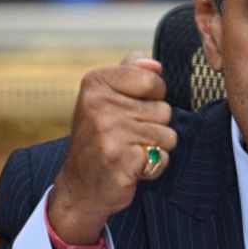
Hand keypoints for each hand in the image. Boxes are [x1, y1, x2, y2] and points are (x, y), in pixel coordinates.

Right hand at [49, 50, 176, 248]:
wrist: (80, 188)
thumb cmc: (100, 140)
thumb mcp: (106, 100)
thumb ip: (129, 74)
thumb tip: (153, 61)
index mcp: (96, 82)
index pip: (153, 80)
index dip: (152, 99)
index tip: (129, 113)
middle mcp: (98, 103)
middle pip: (164, 109)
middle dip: (154, 127)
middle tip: (127, 138)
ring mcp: (109, 130)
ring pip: (167, 135)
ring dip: (154, 148)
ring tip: (129, 153)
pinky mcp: (121, 157)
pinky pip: (162, 157)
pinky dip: (153, 167)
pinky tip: (132, 169)